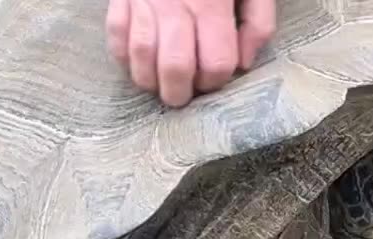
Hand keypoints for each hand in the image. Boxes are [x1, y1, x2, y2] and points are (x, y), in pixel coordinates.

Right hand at [106, 0, 276, 107]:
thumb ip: (258, 22)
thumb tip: (243, 63)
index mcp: (213, 2)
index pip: (214, 64)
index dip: (216, 81)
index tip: (214, 77)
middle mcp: (175, 3)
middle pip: (175, 68)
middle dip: (180, 93)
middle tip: (183, 94)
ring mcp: (144, 1)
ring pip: (140, 58)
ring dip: (149, 81)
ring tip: (160, 83)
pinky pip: (114, 37)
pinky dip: (123, 58)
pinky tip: (138, 60)